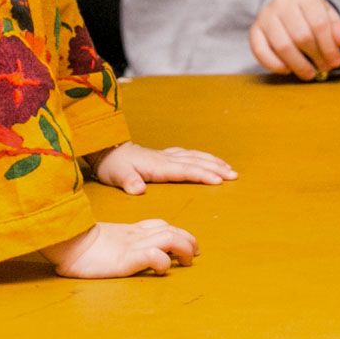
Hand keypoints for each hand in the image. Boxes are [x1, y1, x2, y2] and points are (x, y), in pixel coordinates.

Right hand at [44, 220, 196, 277]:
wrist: (65, 243)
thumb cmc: (78, 247)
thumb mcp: (105, 242)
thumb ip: (119, 244)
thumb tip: (130, 253)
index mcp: (131, 231)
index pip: (161, 225)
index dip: (178, 233)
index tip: (187, 244)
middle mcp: (136, 236)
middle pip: (171, 230)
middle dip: (188, 240)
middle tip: (195, 254)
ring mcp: (132, 246)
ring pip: (169, 239)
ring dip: (184, 248)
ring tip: (188, 260)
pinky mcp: (127, 258)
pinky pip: (153, 255)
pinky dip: (163, 261)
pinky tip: (163, 268)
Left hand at [90, 141, 235, 193]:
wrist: (105, 149)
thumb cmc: (112, 165)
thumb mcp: (117, 175)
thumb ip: (129, 182)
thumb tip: (138, 189)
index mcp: (158, 166)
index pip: (185, 170)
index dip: (203, 175)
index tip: (219, 180)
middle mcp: (165, 159)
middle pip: (196, 162)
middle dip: (216, 168)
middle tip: (234, 175)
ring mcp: (165, 156)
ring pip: (194, 157)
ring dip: (213, 162)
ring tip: (228, 168)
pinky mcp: (163, 155)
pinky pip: (188, 155)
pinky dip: (201, 157)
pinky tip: (206, 159)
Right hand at [250, 0, 339, 80]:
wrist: (289, 8)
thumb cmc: (311, 16)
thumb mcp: (329, 17)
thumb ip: (337, 28)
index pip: (319, 24)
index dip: (329, 47)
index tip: (335, 61)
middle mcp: (282, 3)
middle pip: (302, 36)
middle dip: (316, 57)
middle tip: (324, 68)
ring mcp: (265, 16)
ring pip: (283, 46)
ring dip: (299, 65)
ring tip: (309, 72)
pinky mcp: (254, 30)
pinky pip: (261, 52)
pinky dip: (275, 65)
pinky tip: (288, 69)